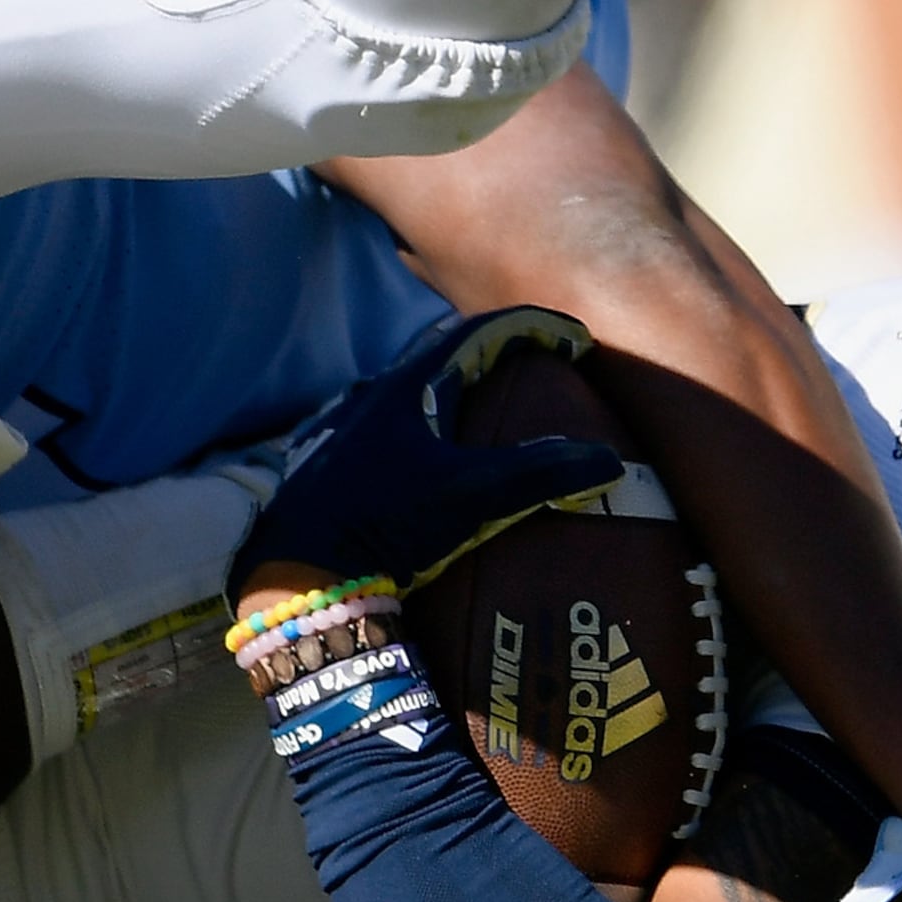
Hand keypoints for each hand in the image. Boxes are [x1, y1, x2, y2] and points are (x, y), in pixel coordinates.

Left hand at [240, 307, 624, 596]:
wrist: (295, 573)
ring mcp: (340, 428)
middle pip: (439, 356)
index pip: (475, 332)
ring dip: (446, 394)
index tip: (569, 339)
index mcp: (404, 387)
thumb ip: (538, 475)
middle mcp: (367, 395)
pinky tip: (421, 462)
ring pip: (404, 393)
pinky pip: (378, 431)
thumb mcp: (469, 500)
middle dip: (489, 357)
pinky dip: (413, 432)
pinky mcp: (321, 462)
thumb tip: (607, 459)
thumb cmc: (382, 526)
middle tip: (532, 372)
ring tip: (480, 419)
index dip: (528, 327)